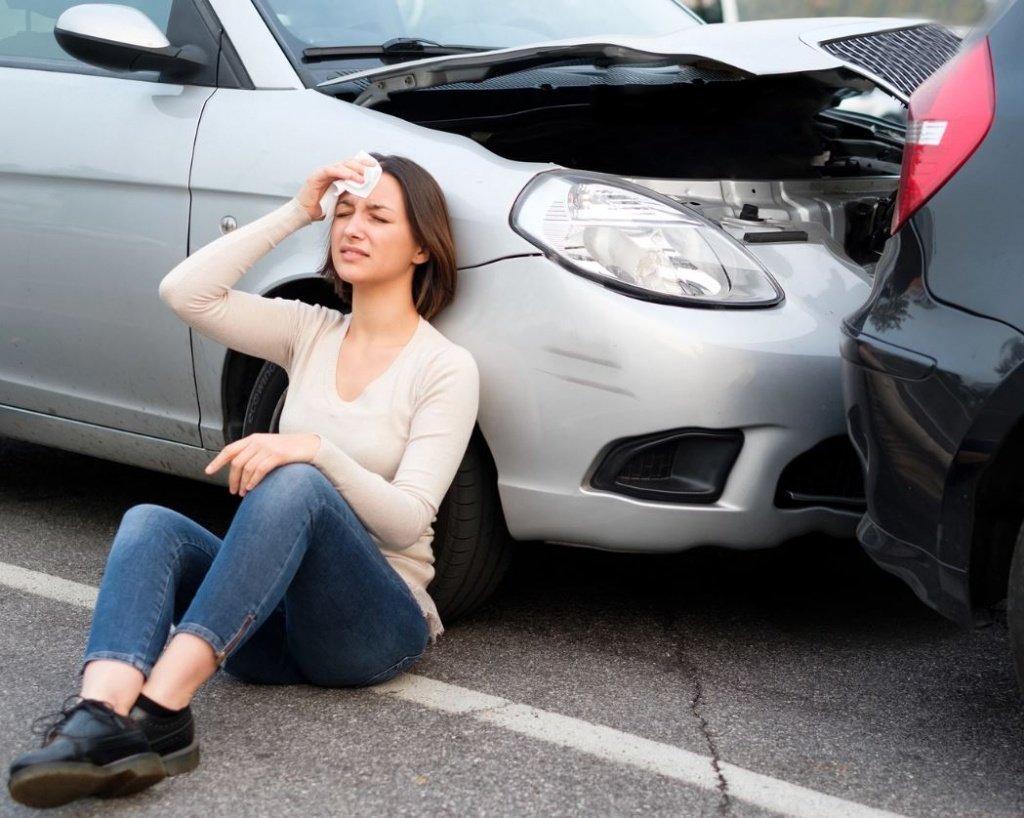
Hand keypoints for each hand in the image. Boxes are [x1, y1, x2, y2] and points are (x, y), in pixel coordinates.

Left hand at [204, 433, 320, 495]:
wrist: (309, 445)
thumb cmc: (288, 449)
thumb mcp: (268, 447)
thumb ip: (253, 454)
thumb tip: (239, 470)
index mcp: (253, 439)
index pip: (230, 450)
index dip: (217, 461)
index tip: (208, 471)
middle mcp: (258, 442)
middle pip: (237, 462)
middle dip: (232, 479)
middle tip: (233, 491)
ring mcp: (268, 448)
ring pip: (247, 468)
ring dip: (243, 483)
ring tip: (244, 493)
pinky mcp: (278, 455)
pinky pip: (260, 470)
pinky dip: (253, 481)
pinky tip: (252, 488)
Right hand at [295, 155, 378, 220]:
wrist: (304, 213)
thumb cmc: (321, 208)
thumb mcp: (340, 199)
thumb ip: (349, 192)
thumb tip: (364, 191)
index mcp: (336, 176)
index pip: (352, 166)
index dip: (364, 165)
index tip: (376, 167)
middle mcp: (330, 172)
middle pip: (348, 163)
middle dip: (362, 165)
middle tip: (373, 168)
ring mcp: (323, 172)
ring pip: (342, 165)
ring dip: (354, 170)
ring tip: (364, 176)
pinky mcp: (317, 175)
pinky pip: (331, 170)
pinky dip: (342, 172)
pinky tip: (352, 176)